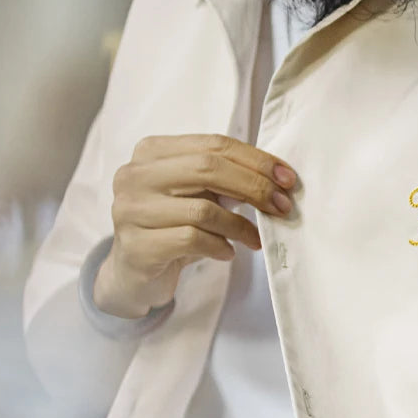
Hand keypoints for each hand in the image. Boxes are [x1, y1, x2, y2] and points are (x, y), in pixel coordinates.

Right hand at [94, 133, 296, 317]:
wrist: (134, 273)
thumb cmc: (171, 227)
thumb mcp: (196, 195)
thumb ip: (225, 180)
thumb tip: (277, 179)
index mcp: (152, 151)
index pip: (214, 144)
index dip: (256, 160)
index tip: (287, 179)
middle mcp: (135, 175)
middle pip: (208, 169)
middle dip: (254, 187)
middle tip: (282, 207)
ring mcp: (131, 210)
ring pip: (203, 209)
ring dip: (240, 226)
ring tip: (255, 239)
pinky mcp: (137, 246)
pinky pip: (191, 240)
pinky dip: (219, 246)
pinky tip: (227, 253)